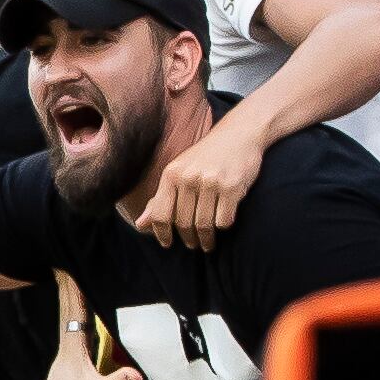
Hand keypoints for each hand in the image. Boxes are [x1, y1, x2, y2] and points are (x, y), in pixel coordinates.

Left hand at [132, 109, 267, 249]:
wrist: (240, 134)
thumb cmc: (206, 157)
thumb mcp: (179, 172)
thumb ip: (160, 199)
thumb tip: (140, 224)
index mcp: (171, 174)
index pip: (160, 214)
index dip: (161, 234)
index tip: (167, 244)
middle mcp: (188, 177)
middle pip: (183, 223)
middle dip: (188, 239)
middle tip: (193, 245)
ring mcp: (210, 182)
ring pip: (204, 225)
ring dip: (206, 239)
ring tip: (207, 244)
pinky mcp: (232, 187)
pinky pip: (224, 220)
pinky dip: (223, 227)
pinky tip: (223, 225)